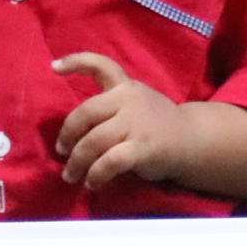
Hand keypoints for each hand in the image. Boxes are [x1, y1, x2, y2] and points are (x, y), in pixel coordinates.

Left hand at [52, 53, 192, 188]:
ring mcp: (136, 124)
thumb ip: (110, 106)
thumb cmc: (157, 124)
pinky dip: (96, 175)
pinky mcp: (142, 148)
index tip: (54, 68)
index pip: (101, 65)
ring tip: (71, 175)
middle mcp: (129, 100)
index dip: (76, 62)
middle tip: (62, 152)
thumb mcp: (137, 102)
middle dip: (68, 136)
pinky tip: (93, 183)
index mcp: (125, 87)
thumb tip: (73, 132)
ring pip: (93, 142)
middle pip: (85, 115)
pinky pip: (109, 162)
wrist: (192, 140)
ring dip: (77, 162)